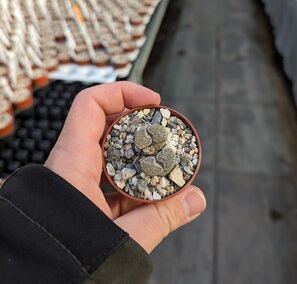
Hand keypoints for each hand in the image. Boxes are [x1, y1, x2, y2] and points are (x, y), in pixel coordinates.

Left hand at [45, 81, 205, 252]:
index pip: (91, 105)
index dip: (123, 93)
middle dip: (138, 124)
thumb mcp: (123, 237)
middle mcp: (71, 165)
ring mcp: (76, 179)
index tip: (152, 101)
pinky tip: (147, 188)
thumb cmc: (67, 258)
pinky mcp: (81, 193)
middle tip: (163, 131)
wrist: (39, 279)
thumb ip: (163, 217)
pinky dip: (130, 175)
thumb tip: (195, 200)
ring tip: (160, 158)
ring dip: (137, 151)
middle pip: (105, 123)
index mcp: (72, 164)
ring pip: (108, 149)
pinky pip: (107, 173)